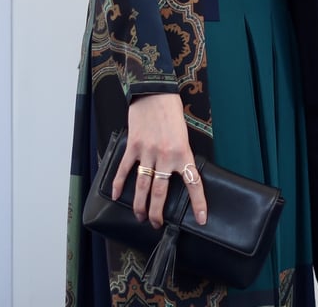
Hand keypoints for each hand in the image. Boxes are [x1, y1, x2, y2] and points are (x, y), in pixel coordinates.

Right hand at [111, 93, 207, 227]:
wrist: (155, 92)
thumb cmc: (171, 112)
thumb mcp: (183, 134)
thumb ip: (180, 155)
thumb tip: (177, 175)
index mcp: (183, 152)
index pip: (193, 183)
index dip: (198, 203)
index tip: (202, 219)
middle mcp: (166, 155)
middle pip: (160, 192)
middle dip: (157, 213)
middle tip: (156, 224)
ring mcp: (148, 151)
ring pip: (142, 186)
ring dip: (139, 205)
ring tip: (139, 216)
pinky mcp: (133, 146)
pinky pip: (125, 169)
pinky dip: (119, 183)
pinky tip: (116, 195)